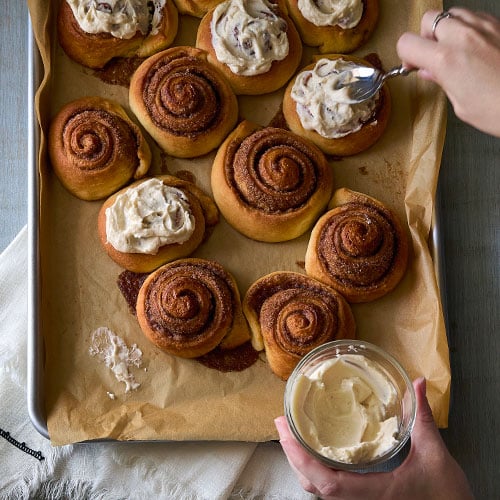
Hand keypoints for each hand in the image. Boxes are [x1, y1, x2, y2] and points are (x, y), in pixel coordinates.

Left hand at [275, 378, 473, 499]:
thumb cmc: (447, 498)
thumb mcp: (435, 455)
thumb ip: (422, 418)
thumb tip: (417, 384)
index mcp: (372, 493)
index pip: (325, 481)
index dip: (299, 457)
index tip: (285, 431)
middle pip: (313, 486)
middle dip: (292, 455)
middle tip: (281, 424)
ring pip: (320, 491)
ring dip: (301, 463)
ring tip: (292, 436)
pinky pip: (331, 491)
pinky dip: (316, 471)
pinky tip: (316, 453)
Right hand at [396, 7, 499, 136]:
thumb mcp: (460, 103)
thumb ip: (442, 81)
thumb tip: (430, 71)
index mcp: (446, 59)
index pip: (407, 43)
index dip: (405, 55)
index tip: (412, 65)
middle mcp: (464, 37)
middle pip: (429, 20)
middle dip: (425, 37)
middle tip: (430, 55)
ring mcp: (484, 28)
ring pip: (452, 13)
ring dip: (446, 29)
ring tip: (452, 50)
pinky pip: (475, 16)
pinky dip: (468, 28)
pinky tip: (472, 47)